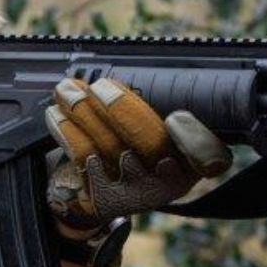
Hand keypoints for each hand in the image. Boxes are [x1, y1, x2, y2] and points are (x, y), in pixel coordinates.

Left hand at [44, 77, 230, 228]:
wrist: (107, 191)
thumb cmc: (140, 145)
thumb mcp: (163, 127)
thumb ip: (165, 104)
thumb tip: (143, 68)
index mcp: (195, 160)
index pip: (210, 157)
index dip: (196, 142)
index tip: (175, 119)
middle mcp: (172, 180)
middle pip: (152, 143)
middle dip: (122, 109)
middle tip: (101, 87)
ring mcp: (138, 193)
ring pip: (111, 146)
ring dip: (84, 111)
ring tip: (66, 90)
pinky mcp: (105, 198)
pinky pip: (85, 159)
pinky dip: (68, 131)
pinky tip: (56, 114)